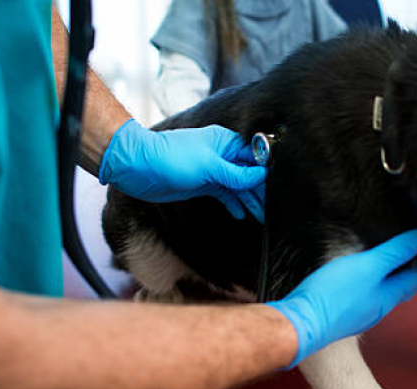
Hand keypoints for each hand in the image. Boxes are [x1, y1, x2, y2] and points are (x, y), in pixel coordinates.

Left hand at [99, 119, 265, 221]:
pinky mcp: (203, 184)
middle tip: (273, 209)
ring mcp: (212, 170)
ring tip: (261, 216)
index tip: (277, 188)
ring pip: (238, 186)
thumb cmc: (171, 158)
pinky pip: (224, 194)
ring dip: (249, 200)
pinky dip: (233, 203)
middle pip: (248, 173)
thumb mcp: (209, 166)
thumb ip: (236, 174)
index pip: (254, 156)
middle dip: (260, 190)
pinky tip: (241, 214)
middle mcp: (221, 155)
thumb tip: (260, 175)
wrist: (139, 168)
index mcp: (225, 143)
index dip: (265, 172)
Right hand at [267, 230, 416, 366]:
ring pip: (383, 290)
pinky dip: (370, 281)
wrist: (302, 322)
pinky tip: (361, 274)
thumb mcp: (368, 266)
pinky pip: (364, 293)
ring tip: (391, 257)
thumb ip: (395, 252)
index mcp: (390, 295)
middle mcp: (379, 306)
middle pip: (402, 284)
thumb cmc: (334, 295)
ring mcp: (362, 311)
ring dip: (390, 274)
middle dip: (411, 267)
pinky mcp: (344, 310)